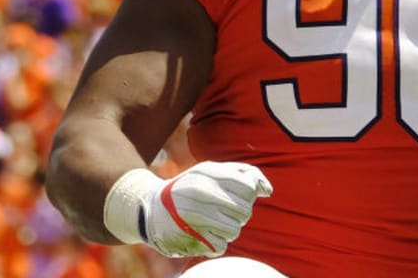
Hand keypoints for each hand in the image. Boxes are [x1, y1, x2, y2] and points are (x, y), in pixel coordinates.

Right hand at [104, 161, 272, 257]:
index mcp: (206, 175)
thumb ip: (243, 173)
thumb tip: (267, 190)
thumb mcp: (211, 171)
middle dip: (240, 212)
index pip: (248, 186)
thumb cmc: (190, 186)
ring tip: (215, 221)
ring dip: (230, 228)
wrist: (150, 208)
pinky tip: (205, 232)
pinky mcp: (186, 241)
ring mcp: (191, 219)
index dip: (249, 192)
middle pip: (244, 211)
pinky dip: (217, 242)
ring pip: (234, 231)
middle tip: (226, 210)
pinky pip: (220, 247)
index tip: (239, 193)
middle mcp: (198, 195)